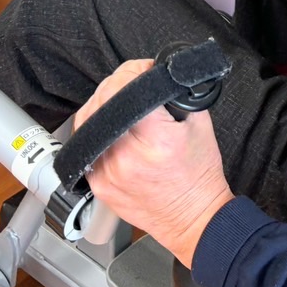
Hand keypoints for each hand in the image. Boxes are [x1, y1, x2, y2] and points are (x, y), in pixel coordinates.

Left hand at [73, 59, 234, 268]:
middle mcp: (126, 157)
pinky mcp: (98, 184)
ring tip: (122, 105)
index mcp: (155, 139)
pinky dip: (95, 129)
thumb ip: (177, 92)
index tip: (144, 69)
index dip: (134, 70)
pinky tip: (112, 127)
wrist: (193, 217)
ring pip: (87, 120)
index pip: (127, 88)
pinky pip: (85, 145)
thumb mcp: (201, 124)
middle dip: (118, 83)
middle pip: (103, 100)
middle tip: (135, 83)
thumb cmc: (199, 176)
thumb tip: (157, 73)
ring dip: (102, 103)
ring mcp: (107, 173)